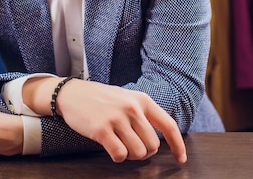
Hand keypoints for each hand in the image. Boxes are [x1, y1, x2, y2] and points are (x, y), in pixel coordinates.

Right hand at [24, 78, 186, 163]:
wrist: (72, 93)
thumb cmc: (101, 99)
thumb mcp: (127, 98)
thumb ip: (143, 114)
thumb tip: (159, 139)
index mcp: (142, 100)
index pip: (168, 125)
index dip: (177, 145)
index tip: (180, 159)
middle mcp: (132, 108)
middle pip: (153, 145)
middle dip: (145, 152)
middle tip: (132, 148)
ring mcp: (116, 118)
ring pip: (139, 152)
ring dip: (131, 156)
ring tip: (121, 146)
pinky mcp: (101, 130)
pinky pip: (120, 155)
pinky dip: (118, 158)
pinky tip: (111, 149)